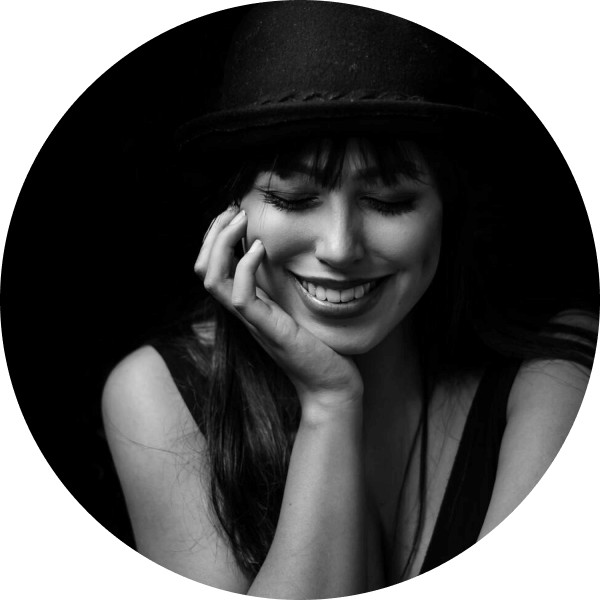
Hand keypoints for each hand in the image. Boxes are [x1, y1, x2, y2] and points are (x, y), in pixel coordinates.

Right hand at [195, 207, 363, 409]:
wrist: (330, 384)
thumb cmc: (318, 345)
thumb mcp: (298, 304)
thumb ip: (286, 285)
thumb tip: (289, 255)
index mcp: (247, 303)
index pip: (211, 267)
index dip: (214, 237)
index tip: (233, 213)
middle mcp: (243, 310)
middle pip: (203, 270)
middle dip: (212, 234)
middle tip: (233, 209)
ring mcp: (252, 321)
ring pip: (212, 280)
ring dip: (221, 243)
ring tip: (240, 220)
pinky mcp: (267, 329)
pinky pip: (241, 297)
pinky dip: (245, 267)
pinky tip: (260, 248)